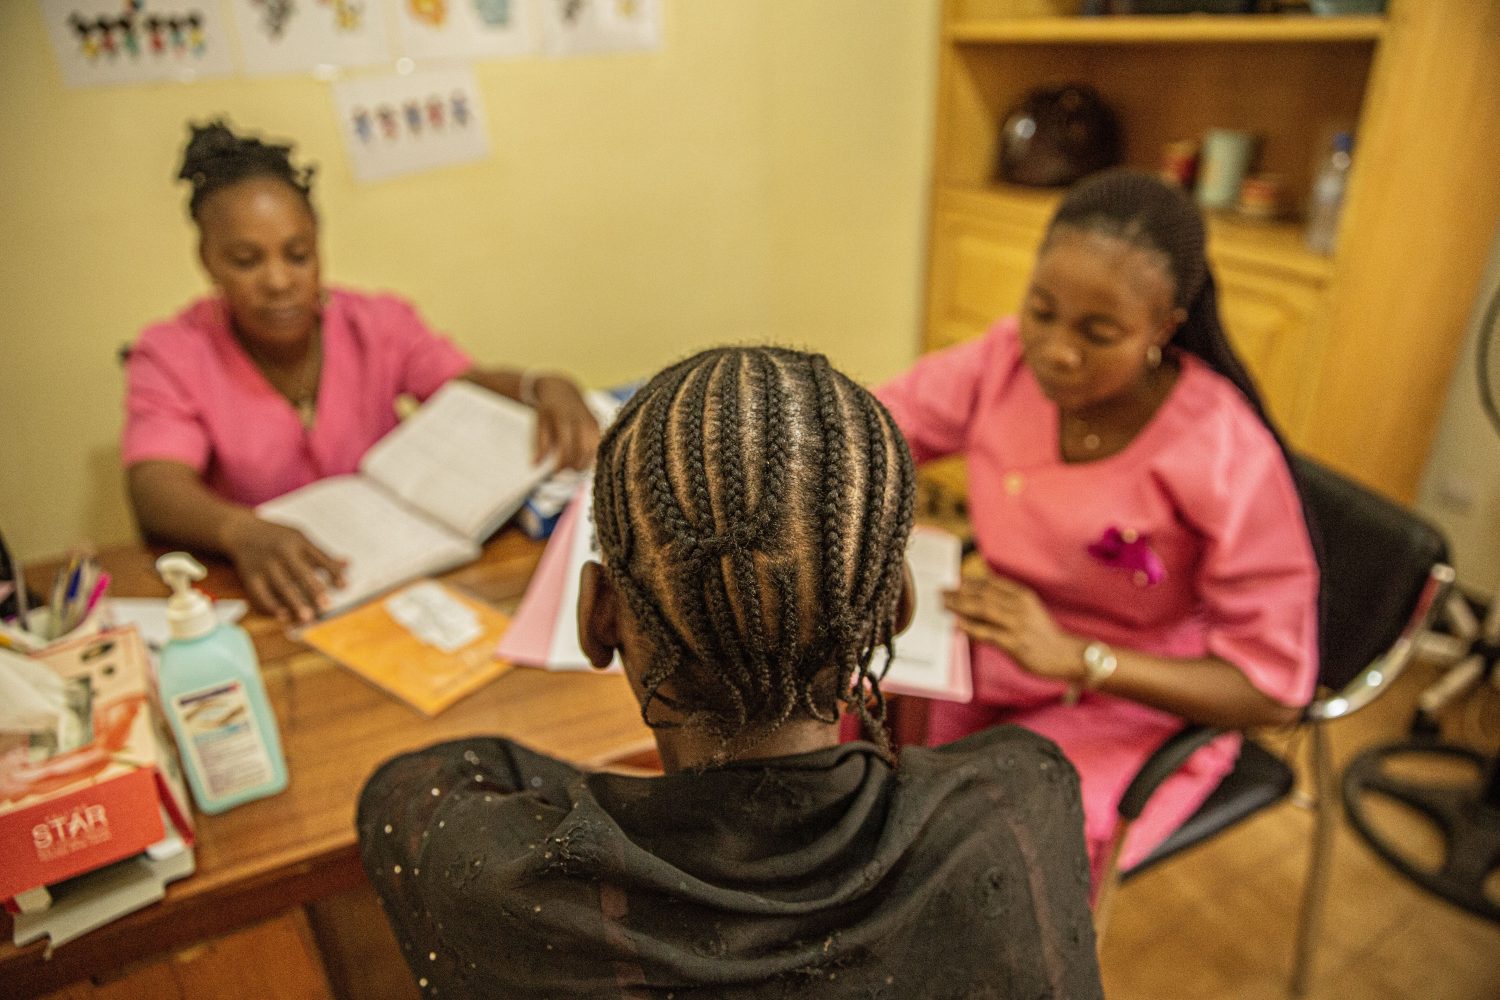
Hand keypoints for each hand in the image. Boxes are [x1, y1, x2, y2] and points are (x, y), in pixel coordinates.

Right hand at [220, 513, 346, 623]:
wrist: (242, 531)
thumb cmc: (278, 537)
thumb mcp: (300, 537)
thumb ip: (323, 554)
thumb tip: (349, 564)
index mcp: (298, 541)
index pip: (319, 558)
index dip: (332, 572)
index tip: (345, 586)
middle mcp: (282, 553)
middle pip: (300, 573)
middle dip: (314, 590)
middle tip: (327, 606)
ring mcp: (265, 565)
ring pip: (282, 586)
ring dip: (294, 602)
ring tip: (307, 617)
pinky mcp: (251, 577)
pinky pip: (261, 594)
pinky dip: (271, 606)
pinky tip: (283, 616)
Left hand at [531, 375, 599, 469]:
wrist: (562, 390)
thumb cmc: (548, 410)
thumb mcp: (540, 424)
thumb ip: (540, 444)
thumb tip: (535, 465)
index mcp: (563, 418)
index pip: (566, 446)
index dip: (562, 463)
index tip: (555, 473)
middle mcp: (580, 419)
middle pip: (583, 450)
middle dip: (574, 466)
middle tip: (565, 473)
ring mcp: (591, 421)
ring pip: (593, 449)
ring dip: (585, 463)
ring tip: (573, 468)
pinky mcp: (597, 424)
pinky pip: (598, 445)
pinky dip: (591, 456)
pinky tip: (581, 459)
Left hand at [942, 568, 1085, 681]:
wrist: (1067, 655)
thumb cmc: (1043, 634)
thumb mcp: (1029, 610)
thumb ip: (1007, 603)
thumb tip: (977, 599)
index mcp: (1022, 595)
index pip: (991, 583)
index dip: (969, 582)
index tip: (952, 581)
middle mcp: (1019, 606)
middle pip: (983, 594)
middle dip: (959, 592)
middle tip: (941, 592)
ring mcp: (1017, 625)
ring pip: (984, 610)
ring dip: (961, 606)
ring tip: (944, 604)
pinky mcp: (1015, 644)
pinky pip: (988, 634)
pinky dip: (971, 628)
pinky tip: (957, 625)